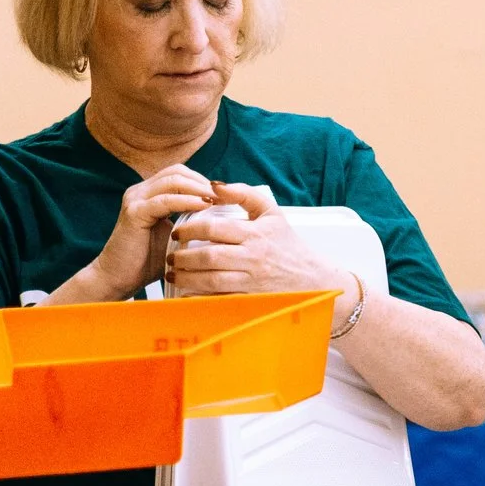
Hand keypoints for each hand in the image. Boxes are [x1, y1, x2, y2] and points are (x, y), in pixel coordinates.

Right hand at [78, 165, 217, 300]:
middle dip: (204, 183)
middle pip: (178, 172)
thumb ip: (191, 221)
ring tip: (219, 200)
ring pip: (173, 181)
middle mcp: (140, 191)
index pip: (181, 174)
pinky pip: (165, 200)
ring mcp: (135, 200)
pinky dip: (187, 201)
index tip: (227, 195)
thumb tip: (223, 218)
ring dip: (199, 189)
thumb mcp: (176, 236)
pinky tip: (204, 207)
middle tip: (228, 196)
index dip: (204, 181)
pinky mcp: (134, 213)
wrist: (120, 278)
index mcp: (150, 194)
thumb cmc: (149, 260)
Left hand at [167, 183, 347, 311]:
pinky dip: (200, 298)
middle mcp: (253, 258)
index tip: (178, 231)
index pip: (214, 228)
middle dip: (183, 257)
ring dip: (187, 277)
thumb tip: (214, 185)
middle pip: (209, 256)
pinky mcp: (252, 299)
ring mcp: (252, 281)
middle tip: (171, 256)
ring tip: (174, 272)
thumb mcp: (272, 213)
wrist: (313, 278)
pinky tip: (187, 293)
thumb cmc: (288, 244)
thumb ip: (244, 194)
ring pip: (211, 280)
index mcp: (255, 234)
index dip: (190, 229)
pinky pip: (220, 300)